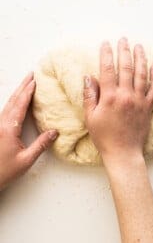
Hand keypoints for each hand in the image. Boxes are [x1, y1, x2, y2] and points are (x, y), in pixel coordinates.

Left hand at [0, 72, 57, 189]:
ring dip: (18, 92)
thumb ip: (40, 145)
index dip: (28, 92)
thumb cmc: (4, 171)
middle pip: (13, 100)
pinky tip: (17, 100)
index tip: (34, 81)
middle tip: (30, 75)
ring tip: (26, 83)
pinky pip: (6, 110)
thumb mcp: (25, 160)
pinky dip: (14, 101)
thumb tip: (54, 132)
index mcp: (8, 129)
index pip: (20, 105)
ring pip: (8, 104)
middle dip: (22, 86)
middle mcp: (1, 124)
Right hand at [83, 38, 152, 166]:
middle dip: (124, 51)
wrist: (123, 152)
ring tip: (139, 47)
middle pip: (126, 68)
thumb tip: (88, 77)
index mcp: (110, 97)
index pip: (107, 70)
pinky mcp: (148, 107)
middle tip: (123, 39)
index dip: (106, 54)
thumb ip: (89, 95)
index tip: (106, 44)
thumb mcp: (90, 117)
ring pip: (141, 74)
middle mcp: (126, 95)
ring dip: (140, 58)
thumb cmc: (104, 136)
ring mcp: (139, 100)